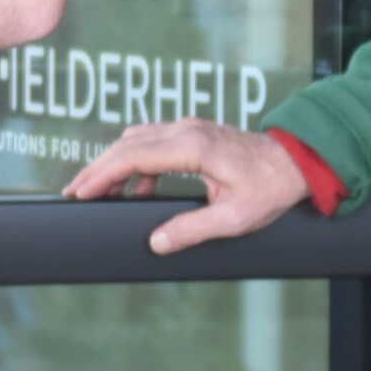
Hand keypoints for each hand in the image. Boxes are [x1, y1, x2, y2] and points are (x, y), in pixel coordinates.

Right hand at [63, 121, 310, 253]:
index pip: (133, 156)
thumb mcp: (233, 219)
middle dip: (97, 169)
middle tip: (74, 192)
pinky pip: (153, 142)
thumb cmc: (270, 189)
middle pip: (127, 144)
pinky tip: (137, 190)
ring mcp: (190, 128)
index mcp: (193, 147)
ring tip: (99, 194)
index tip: (80, 192)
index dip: (102, 175)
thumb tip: (156, 242)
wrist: (296, 162)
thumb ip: (192, 230)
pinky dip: (136, 162)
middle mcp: (187, 130)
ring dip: (115, 164)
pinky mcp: (194, 133)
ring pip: (137, 139)